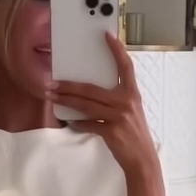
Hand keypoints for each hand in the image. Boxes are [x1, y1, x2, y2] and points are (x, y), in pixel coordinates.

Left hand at [45, 33, 157, 178]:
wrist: (143, 159)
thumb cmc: (134, 134)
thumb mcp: (131, 111)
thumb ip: (116, 99)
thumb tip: (91, 91)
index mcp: (132, 93)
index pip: (125, 66)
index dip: (117, 50)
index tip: (107, 35)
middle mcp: (126, 102)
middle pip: (92, 88)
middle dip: (69, 85)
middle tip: (53, 82)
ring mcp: (119, 116)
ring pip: (86, 105)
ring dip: (66, 100)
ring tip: (52, 96)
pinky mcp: (111, 131)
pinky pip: (89, 124)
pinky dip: (78, 123)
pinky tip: (70, 121)